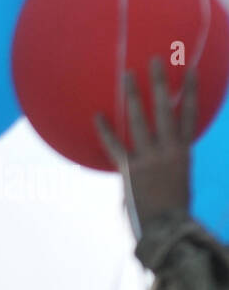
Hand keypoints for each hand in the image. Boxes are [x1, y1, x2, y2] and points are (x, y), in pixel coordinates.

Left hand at [94, 57, 195, 235]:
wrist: (166, 228)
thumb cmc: (171, 208)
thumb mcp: (178, 180)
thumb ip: (167, 163)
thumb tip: (154, 158)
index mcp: (184, 151)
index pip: (190, 114)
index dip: (191, 92)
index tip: (191, 71)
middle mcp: (169, 150)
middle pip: (166, 109)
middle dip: (161, 84)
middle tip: (155, 61)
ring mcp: (150, 158)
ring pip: (141, 120)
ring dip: (133, 96)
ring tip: (128, 74)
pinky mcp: (131, 170)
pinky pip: (116, 146)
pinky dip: (106, 131)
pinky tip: (97, 115)